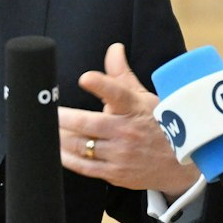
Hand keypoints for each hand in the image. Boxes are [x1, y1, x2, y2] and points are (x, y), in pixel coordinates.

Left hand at [58, 43, 196, 196]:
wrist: (177, 165)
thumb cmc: (158, 125)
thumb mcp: (144, 98)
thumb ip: (121, 74)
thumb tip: (113, 48)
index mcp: (135, 108)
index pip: (118, 94)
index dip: (101, 85)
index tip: (85, 78)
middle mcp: (127, 132)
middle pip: (88, 123)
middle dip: (63, 117)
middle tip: (46, 109)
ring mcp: (120, 155)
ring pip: (81, 145)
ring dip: (60, 136)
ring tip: (45, 127)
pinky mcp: (115, 174)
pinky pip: (83, 166)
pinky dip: (66, 157)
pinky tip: (56, 148)